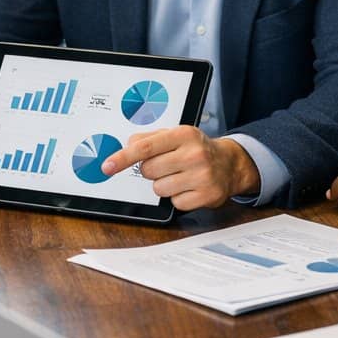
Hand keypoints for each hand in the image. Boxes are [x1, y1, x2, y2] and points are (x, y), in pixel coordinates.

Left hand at [99, 127, 260, 209]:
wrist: (229, 164)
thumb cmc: (197, 149)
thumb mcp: (175, 135)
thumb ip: (149, 138)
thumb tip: (127, 146)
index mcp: (183, 134)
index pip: (145, 147)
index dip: (123, 158)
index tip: (107, 166)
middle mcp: (194, 154)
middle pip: (149, 170)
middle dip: (152, 170)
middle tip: (168, 165)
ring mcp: (202, 176)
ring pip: (159, 189)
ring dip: (164, 185)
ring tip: (180, 176)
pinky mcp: (206, 195)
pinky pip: (174, 202)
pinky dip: (178, 197)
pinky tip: (189, 187)